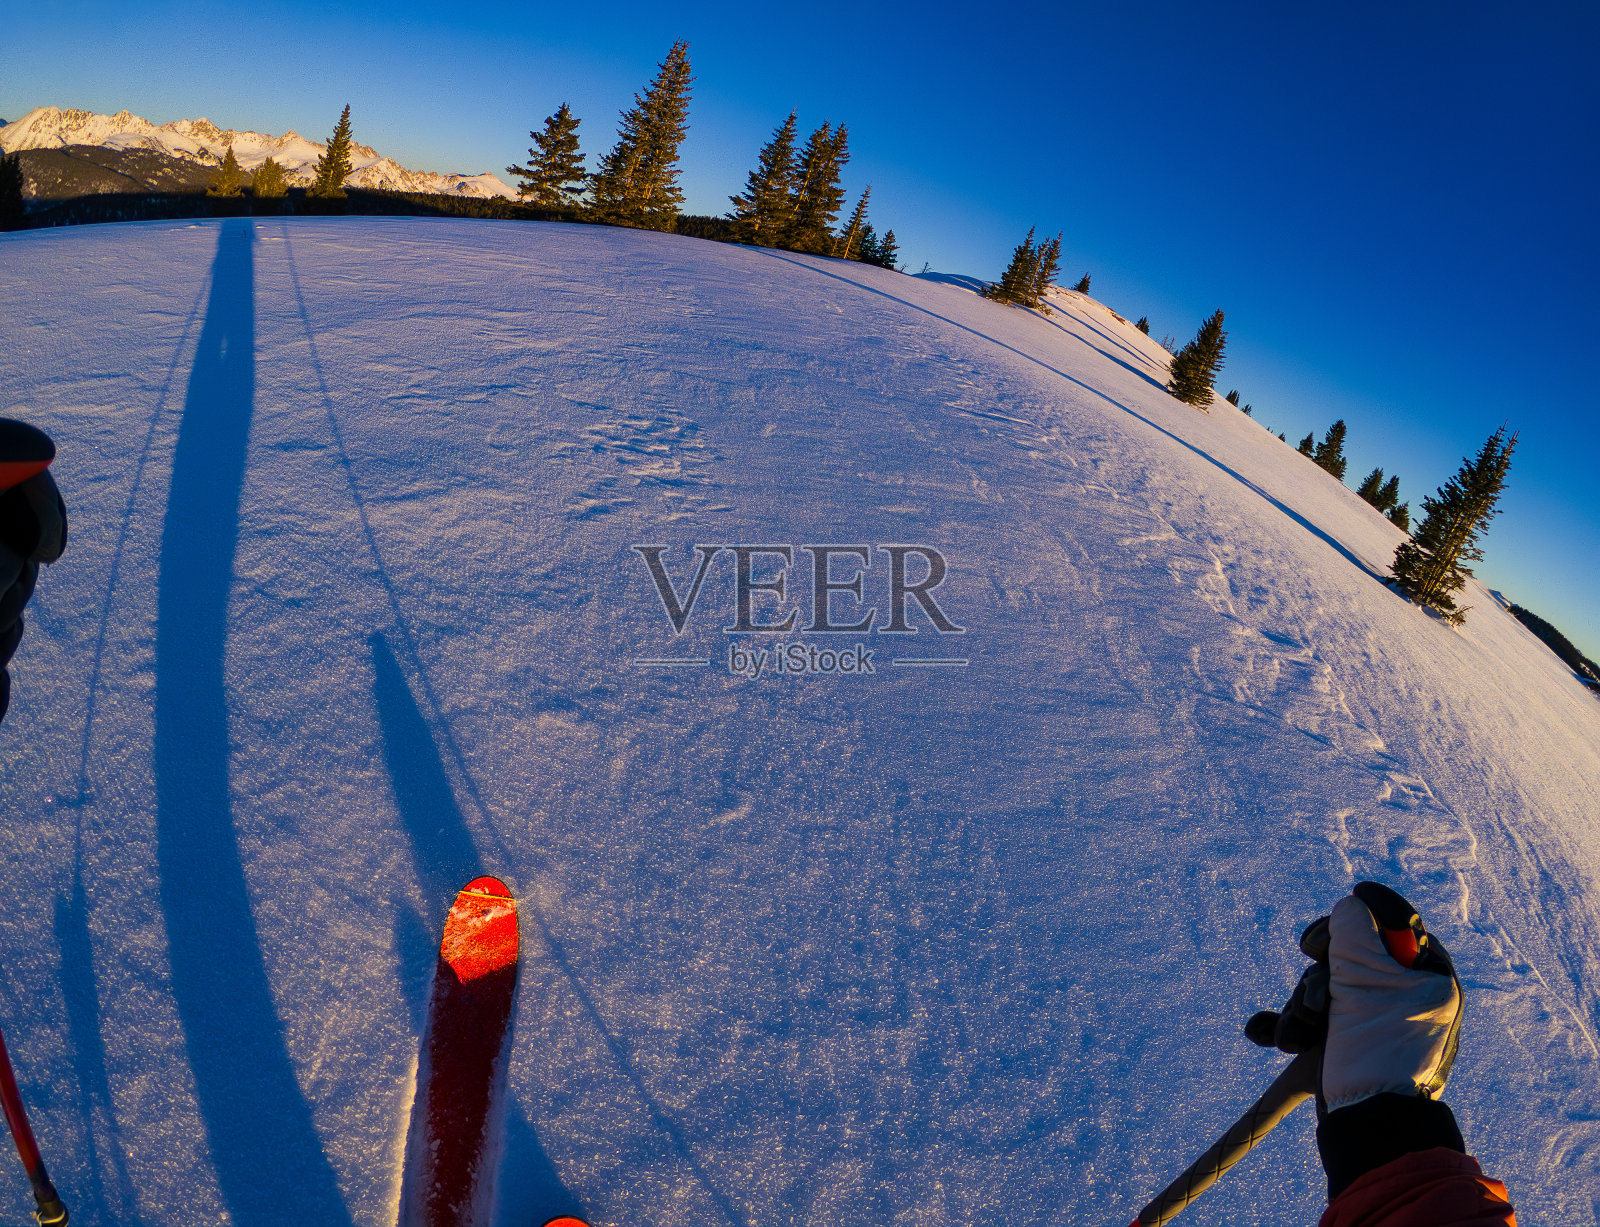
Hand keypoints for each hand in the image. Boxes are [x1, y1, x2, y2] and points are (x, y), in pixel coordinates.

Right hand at [1248, 882, 1462, 1112]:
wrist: (1370, 1121)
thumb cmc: (1378, 1049)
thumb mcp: (1364, 976)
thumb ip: (1353, 929)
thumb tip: (1351, 904)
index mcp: (1433, 978)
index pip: (1393, 925)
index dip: (1355, 923)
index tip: (1326, 934)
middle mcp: (1409, 996)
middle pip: (1353, 955)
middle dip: (1322, 973)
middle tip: (1315, 983)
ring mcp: (1379, 1020)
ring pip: (1330, 986)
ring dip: (1306, 1004)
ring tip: (1303, 1029)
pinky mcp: (1352, 1041)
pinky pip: (1321, 1015)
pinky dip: (1296, 1022)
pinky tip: (1270, 1034)